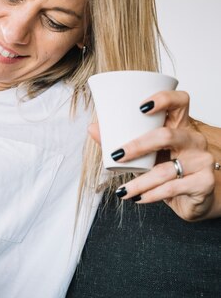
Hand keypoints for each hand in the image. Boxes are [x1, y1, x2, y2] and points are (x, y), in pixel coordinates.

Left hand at [89, 90, 217, 220]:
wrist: (193, 198)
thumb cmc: (167, 171)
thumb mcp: (145, 155)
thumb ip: (121, 142)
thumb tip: (92, 128)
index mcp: (180, 126)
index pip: (180, 102)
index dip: (163, 99)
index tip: (141, 107)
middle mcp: (194, 139)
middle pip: (166, 135)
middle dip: (137, 146)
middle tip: (116, 156)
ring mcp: (202, 160)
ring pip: (165, 170)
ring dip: (139, 182)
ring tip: (122, 191)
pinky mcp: (204, 181)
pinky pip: (173, 187)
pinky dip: (151, 195)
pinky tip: (139, 198)